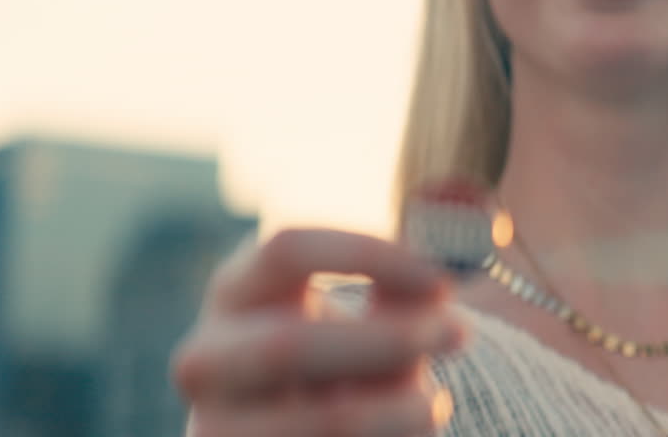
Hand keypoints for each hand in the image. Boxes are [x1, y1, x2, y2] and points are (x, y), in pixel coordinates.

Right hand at [171, 228, 465, 435]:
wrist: (293, 428)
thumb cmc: (344, 357)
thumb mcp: (367, 317)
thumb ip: (400, 296)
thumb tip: (435, 289)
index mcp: (236, 290)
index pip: (285, 249)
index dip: (367, 256)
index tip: (441, 278)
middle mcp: (208, 358)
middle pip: (288, 345)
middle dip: (386, 341)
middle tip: (459, 332)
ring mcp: (220, 426)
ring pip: (319, 422)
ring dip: (394, 411)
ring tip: (436, 404)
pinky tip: (412, 432)